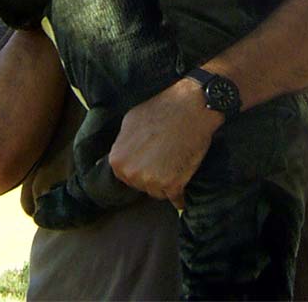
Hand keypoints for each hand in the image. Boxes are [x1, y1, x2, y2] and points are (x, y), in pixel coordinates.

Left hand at [108, 78, 223, 208]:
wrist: (189, 107)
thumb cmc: (160, 110)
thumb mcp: (129, 122)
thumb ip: (122, 145)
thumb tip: (120, 157)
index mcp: (117, 161)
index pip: (127, 175)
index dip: (141, 165)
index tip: (151, 156)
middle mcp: (131, 174)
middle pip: (142, 185)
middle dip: (153, 174)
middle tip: (165, 155)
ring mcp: (151, 182)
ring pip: (159, 192)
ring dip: (167, 182)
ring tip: (175, 159)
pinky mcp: (173, 186)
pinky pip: (176, 199)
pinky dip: (181, 194)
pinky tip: (184, 179)